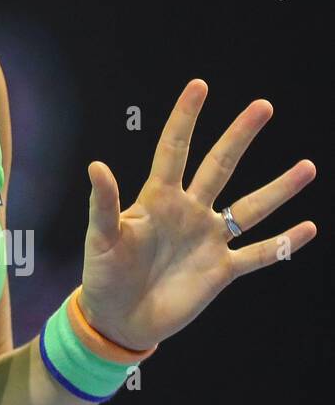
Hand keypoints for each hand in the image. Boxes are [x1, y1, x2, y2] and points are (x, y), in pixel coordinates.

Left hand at [78, 79, 316, 350]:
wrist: (118, 318)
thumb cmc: (103, 274)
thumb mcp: (100, 238)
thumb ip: (104, 203)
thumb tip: (96, 165)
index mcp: (156, 198)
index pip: (174, 149)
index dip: (185, 118)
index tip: (199, 86)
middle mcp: (188, 212)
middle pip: (219, 166)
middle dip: (240, 136)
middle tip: (262, 106)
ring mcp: (208, 240)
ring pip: (249, 208)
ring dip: (278, 189)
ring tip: (307, 166)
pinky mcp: (221, 271)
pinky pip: (259, 254)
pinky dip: (284, 244)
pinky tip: (308, 228)